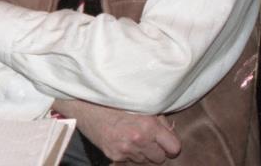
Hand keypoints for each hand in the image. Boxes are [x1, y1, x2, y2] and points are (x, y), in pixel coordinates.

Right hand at [53, 99, 180, 163]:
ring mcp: (125, 150)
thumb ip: (158, 119)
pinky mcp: (114, 155)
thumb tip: (170, 132)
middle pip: (160, 158)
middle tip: (148, 139)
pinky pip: (130, 161)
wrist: (85, 104)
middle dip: (157, 150)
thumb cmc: (114, 100)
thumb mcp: (140, 104)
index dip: (171, 144)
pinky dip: (128, 154)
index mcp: (149, 126)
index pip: (174, 148)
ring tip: (132, 137)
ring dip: (142, 152)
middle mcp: (139, 140)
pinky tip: (121, 140)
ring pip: (145, 161)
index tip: (165, 141)